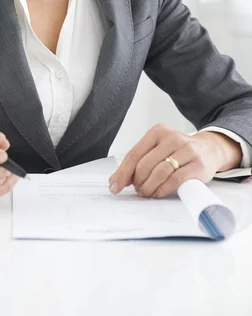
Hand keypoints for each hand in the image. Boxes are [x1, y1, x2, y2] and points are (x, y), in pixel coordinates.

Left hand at [108, 123, 241, 198]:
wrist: (210, 149)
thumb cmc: (179, 151)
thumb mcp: (160, 148)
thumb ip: (142, 160)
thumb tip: (119, 179)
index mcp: (158, 131)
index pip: (134, 154)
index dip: (122, 172)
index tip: (114, 186)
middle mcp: (172, 137)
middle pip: (145, 164)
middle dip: (137, 181)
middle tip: (137, 190)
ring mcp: (186, 150)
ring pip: (159, 172)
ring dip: (148, 187)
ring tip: (146, 193)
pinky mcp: (197, 164)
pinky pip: (175, 180)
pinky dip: (163, 189)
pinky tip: (158, 193)